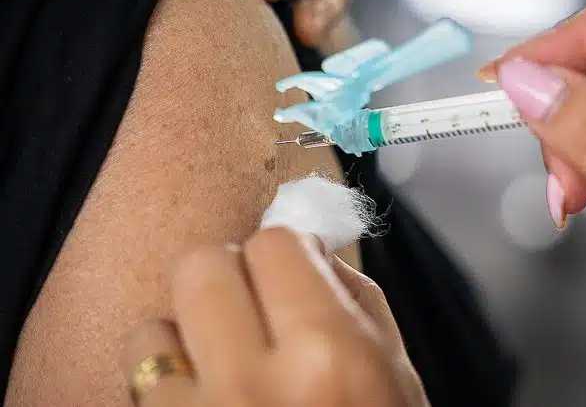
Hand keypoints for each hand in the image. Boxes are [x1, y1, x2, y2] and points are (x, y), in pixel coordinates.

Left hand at [121, 228, 427, 405]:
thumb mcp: (398, 384)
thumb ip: (361, 305)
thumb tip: (312, 251)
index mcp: (329, 359)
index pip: (274, 246)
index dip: (286, 254)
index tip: (292, 272)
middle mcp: (251, 386)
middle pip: (202, 266)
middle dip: (229, 275)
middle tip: (251, 306)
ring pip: (152, 327)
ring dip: (185, 337)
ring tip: (218, 367)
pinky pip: (136, 386)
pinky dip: (164, 384)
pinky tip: (200, 405)